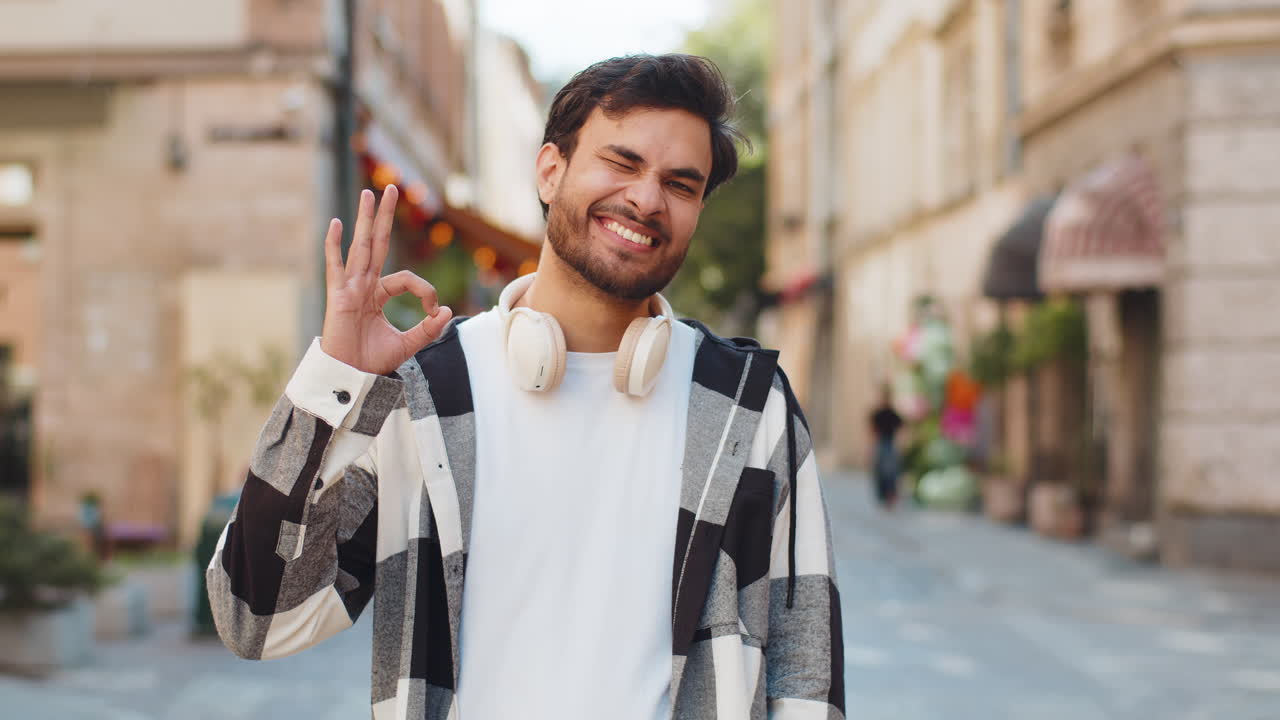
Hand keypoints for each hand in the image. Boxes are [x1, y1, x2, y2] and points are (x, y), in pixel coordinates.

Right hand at [320, 185, 452, 374]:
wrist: (350, 378)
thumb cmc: (372, 362)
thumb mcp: (408, 344)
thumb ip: (428, 329)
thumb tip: (448, 311)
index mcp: (379, 294)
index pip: (407, 278)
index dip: (426, 291)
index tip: (435, 312)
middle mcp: (364, 286)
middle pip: (377, 244)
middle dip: (385, 216)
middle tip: (391, 188)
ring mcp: (350, 288)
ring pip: (361, 247)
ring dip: (366, 219)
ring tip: (369, 194)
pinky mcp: (339, 297)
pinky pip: (335, 267)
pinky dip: (334, 246)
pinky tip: (336, 223)